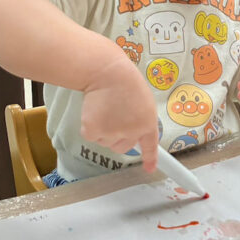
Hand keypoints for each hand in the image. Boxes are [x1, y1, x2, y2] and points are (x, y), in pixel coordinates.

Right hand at [80, 55, 158, 172]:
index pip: (150, 146)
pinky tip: (94, 109)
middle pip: (122, 147)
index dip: (149, 158)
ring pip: (105, 142)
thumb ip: (141, 118)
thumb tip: (134, 133)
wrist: (107, 72)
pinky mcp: (93, 131)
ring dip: (103, 129)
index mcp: (148, 123)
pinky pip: (91, 136)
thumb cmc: (124, 80)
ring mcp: (112, 133)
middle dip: (117, 135)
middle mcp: (132, 132)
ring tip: (105, 106)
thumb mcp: (143, 100)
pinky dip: (90, 125)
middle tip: (114, 113)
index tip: (149, 168)